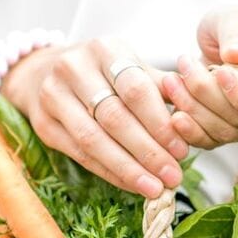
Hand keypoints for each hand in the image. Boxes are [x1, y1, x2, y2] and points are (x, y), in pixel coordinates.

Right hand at [2, 37, 186, 196]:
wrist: (43, 71)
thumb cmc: (104, 72)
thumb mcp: (132, 67)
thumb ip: (161, 88)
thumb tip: (194, 117)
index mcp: (105, 49)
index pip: (136, 89)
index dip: (160, 123)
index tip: (182, 150)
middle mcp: (74, 68)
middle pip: (115, 117)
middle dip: (148, 151)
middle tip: (173, 176)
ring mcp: (53, 96)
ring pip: (94, 139)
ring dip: (128, 169)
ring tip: (155, 188)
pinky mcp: (44, 124)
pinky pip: (80, 155)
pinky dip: (110, 173)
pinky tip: (133, 185)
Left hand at [161, 8, 237, 148]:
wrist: (229, 45)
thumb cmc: (236, 27)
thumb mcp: (236, 18)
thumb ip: (237, 34)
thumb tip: (237, 55)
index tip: (219, 71)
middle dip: (209, 94)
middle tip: (184, 63)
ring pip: (225, 131)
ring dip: (194, 109)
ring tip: (171, 80)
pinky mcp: (227, 131)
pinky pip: (211, 141)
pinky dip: (191, 131)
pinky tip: (174, 115)